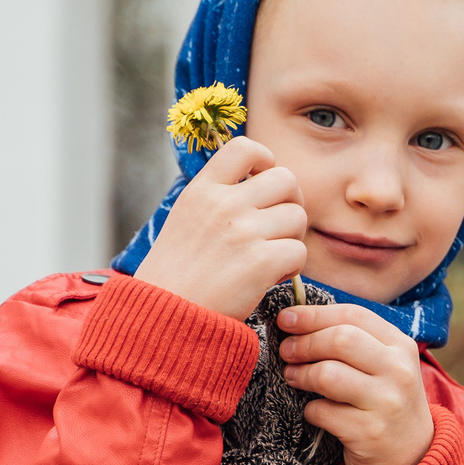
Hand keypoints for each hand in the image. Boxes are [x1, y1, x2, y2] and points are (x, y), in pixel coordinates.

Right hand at [130, 137, 307, 318]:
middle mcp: (224, 205)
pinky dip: (293, 267)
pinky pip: (299, 251)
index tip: (264, 182)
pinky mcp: (260, 262)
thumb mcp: (184, 220)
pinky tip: (273, 277)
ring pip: (298, 217)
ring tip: (272, 257)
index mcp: (202, 190)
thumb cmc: (174, 276)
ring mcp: (243, 232)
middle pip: (286, 180)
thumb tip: (257, 183)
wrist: (164, 316)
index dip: (266, 161)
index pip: (245, 148)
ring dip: (293, 238)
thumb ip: (216, 199)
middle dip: (291, 202)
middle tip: (279, 227)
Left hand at [278, 303, 434, 464]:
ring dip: (301, 375)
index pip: (352, 315)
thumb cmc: (385, 401)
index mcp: (401, 346)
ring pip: (328, 374)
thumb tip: (296, 320)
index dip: (313, 314)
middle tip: (286, 352)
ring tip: (293, 378)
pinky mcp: (369, 432)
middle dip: (304, 343)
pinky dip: (310, 410)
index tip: (286, 319)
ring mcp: (387, 403)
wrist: (412, 455)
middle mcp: (399, 371)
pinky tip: (314, 411)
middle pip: (340, 340)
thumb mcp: (384, 365)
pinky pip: (322, 412)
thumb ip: (353, 340)